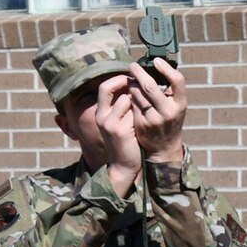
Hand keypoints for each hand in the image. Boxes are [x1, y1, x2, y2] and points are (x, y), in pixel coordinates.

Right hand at [95, 76, 141, 195]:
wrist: (124, 165)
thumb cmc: (127, 141)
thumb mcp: (120, 121)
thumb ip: (123, 105)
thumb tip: (133, 84)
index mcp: (100, 113)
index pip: (104, 87)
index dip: (118, 80)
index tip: (132, 81)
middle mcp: (101, 116)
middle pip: (107, 88)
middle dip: (123, 83)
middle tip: (138, 86)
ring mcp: (109, 123)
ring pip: (125, 98)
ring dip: (136, 99)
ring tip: (144, 108)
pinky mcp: (120, 131)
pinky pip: (133, 112)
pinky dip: (141, 113)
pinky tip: (145, 121)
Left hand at [127, 60, 187, 163]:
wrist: (164, 147)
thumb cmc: (170, 120)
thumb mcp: (176, 106)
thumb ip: (169, 90)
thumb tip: (157, 65)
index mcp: (180, 104)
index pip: (177, 81)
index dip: (166, 68)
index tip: (156, 60)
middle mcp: (168, 112)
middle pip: (150, 86)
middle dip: (139, 73)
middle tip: (133, 66)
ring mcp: (154, 119)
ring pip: (137, 94)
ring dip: (132, 84)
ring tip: (131, 80)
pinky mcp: (141, 124)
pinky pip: (132, 104)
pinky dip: (129, 96)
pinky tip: (128, 94)